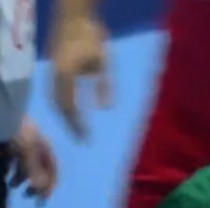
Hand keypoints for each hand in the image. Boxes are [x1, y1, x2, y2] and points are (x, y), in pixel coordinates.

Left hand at [10, 119, 57, 204]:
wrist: (0, 110)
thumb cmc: (14, 130)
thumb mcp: (26, 151)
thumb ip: (34, 170)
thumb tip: (42, 189)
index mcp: (45, 146)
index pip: (52, 170)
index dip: (49, 186)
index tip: (41, 201)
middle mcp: (35, 145)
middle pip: (38, 169)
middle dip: (33, 184)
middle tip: (25, 196)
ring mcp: (20, 142)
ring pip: (23, 164)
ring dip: (19, 177)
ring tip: (9, 185)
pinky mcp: (7, 141)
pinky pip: (11, 158)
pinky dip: (9, 168)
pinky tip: (4, 174)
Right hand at [49, 14, 110, 138]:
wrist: (74, 16)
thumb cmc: (92, 37)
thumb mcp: (103, 62)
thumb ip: (104, 85)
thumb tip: (105, 108)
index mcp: (66, 76)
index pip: (69, 107)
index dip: (76, 123)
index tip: (86, 137)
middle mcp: (55, 76)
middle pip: (59, 106)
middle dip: (69, 123)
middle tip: (80, 138)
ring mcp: (53, 71)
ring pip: (55, 99)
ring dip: (64, 115)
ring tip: (76, 128)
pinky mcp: (54, 68)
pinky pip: (55, 91)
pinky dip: (62, 104)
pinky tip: (71, 111)